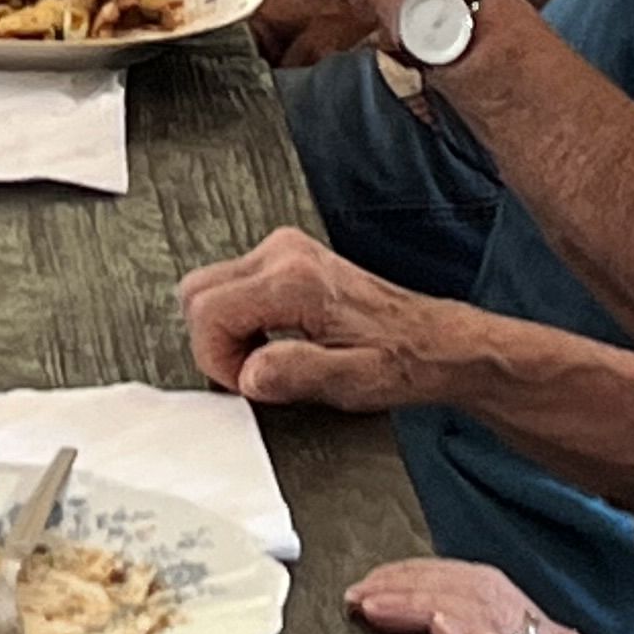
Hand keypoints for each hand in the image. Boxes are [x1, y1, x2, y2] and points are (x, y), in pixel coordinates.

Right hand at [181, 227, 477, 412]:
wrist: (435, 341)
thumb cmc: (400, 362)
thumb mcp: (351, 383)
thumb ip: (296, 375)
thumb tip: (247, 374)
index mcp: (294, 280)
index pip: (209, 311)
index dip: (217, 359)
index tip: (247, 383)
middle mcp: (283, 253)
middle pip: (198, 293)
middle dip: (214, 344)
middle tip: (254, 375)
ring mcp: (283, 250)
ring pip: (209, 288)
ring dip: (226, 333)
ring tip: (269, 361)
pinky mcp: (285, 257)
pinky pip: (232, 287)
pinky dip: (239, 321)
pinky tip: (274, 343)